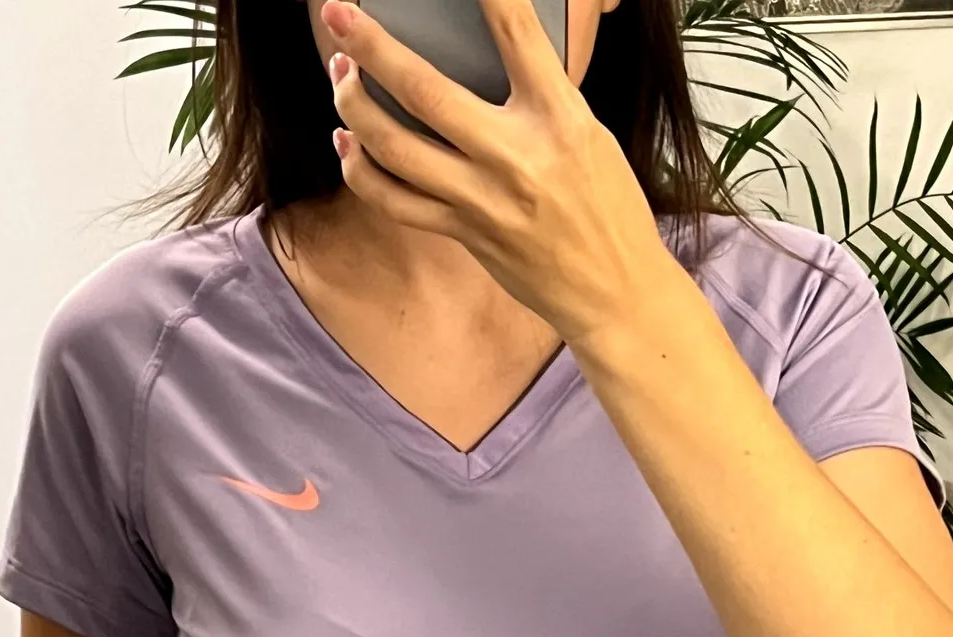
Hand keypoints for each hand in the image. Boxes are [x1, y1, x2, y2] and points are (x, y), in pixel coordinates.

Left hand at [320, 0, 674, 344]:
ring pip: (394, 147)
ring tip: (340, 76)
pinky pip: (395, 202)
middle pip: (424, 92)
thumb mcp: (590, 136)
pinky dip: (361, 172)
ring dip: (354, 106)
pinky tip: (349, 146)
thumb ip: (540, 98)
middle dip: (371, 47)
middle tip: (338, 16)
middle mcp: (515, 156)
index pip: (517, 34)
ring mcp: (483, 200)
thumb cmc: (608, 210)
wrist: (613, 293)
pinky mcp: (464, 233)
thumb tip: (493, 62)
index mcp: (559, 118)